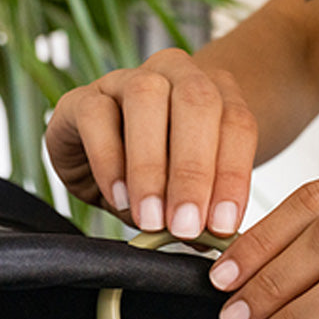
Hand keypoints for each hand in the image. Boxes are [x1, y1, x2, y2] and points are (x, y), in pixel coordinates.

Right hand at [45, 48, 257, 237]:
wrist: (95, 163)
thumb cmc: (151, 178)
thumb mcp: (184, 199)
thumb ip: (201, 213)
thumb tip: (213, 242)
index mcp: (213, 94)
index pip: (237, 123)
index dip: (233, 175)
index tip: (222, 226)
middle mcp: (173, 75)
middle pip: (196, 103)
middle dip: (193, 172)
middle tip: (186, 226)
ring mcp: (126, 79)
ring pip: (146, 97)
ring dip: (151, 167)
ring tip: (151, 219)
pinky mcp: (82, 98)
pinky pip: (96, 116)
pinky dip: (108, 161)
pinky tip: (119, 198)